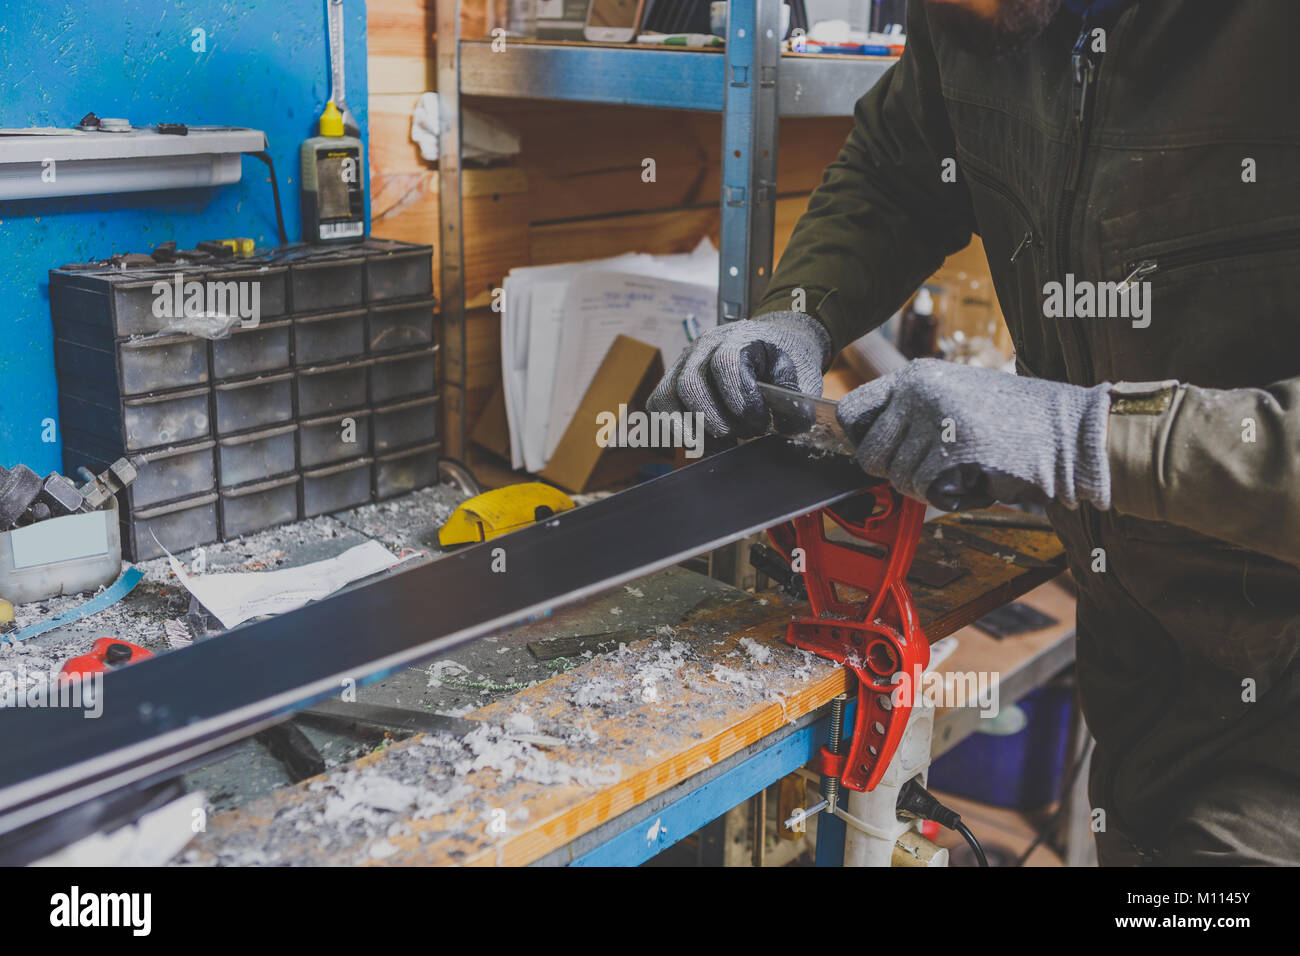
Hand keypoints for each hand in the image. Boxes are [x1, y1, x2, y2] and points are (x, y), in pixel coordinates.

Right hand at [648, 312, 830, 437]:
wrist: (772, 340)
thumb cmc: (786, 360)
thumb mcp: (803, 375)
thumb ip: (797, 404)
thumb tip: (786, 430)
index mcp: (739, 337)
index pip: (725, 364)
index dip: (741, 401)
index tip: (761, 423)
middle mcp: (704, 346)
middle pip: (689, 385)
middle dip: (716, 421)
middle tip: (743, 432)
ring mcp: (683, 362)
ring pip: (665, 399)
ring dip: (693, 429)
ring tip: (723, 439)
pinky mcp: (672, 379)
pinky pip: (658, 407)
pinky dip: (677, 429)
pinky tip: (706, 437)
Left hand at [835, 358, 1112, 510]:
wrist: (1070, 431)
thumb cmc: (1016, 420)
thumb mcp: (957, 395)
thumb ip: (914, 411)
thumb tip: (869, 446)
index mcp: (917, 375)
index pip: (854, 410)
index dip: (862, 440)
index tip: (882, 453)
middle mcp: (918, 392)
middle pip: (870, 454)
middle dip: (894, 472)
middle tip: (927, 472)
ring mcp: (934, 420)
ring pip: (897, 478)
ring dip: (923, 487)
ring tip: (959, 472)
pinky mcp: (953, 450)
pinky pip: (923, 490)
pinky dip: (944, 496)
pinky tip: (969, 481)